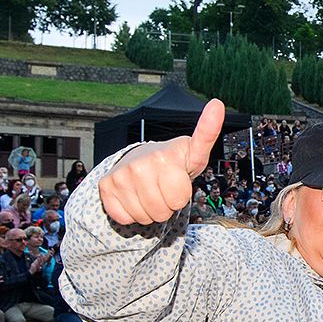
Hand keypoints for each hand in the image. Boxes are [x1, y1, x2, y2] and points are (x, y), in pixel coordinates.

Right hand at [99, 99, 224, 224]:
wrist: (141, 158)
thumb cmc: (173, 161)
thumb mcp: (194, 152)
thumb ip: (207, 133)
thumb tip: (217, 103)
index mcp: (164, 157)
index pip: (179, 199)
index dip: (181, 195)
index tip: (178, 179)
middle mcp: (139, 164)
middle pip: (161, 212)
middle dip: (166, 206)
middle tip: (163, 189)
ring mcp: (120, 175)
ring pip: (143, 218)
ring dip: (149, 212)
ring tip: (150, 192)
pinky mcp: (106, 186)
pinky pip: (123, 218)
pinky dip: (130, 214)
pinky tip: (133, 197)